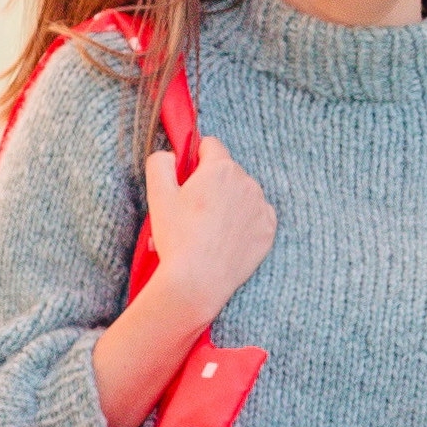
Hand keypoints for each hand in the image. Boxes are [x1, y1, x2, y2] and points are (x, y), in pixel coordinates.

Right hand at [147, 110, 278, 308]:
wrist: (199, 280)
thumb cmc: (177, 237)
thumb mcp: (157, 194)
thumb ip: (160, 162)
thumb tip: (171, 154)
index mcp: (221, 168)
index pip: (210, 145)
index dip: (195, 159)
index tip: (186, 178)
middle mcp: (247, 182)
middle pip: (227, 170)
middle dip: (212, 182)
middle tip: (193, 209)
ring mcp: (261, 206)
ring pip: (242, 193)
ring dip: (229, 201)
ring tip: (208, 227)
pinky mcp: (268, 229)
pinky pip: (256, 215)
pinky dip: (243, 221)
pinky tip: (225, 237)